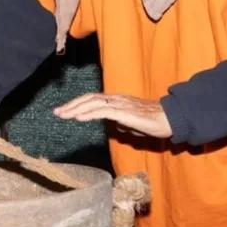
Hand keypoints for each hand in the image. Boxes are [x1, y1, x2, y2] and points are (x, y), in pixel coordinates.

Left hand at [53, 93, 172, 139]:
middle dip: (71, 105)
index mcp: (117, 101)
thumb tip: (114, 128)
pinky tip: (78, 117)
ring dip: (75, 109)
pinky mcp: (124, 112)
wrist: (170, 119)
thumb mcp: (133, 125)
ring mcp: (119, 104)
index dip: (78, 104)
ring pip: (92, 103)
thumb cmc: (154, 122)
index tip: (64, 111)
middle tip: (56, 112)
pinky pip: (102, 110)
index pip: (93, 100)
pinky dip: (88, 113)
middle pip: (88, 98)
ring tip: (62, 114)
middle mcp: (116, 99)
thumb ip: (122, 124)